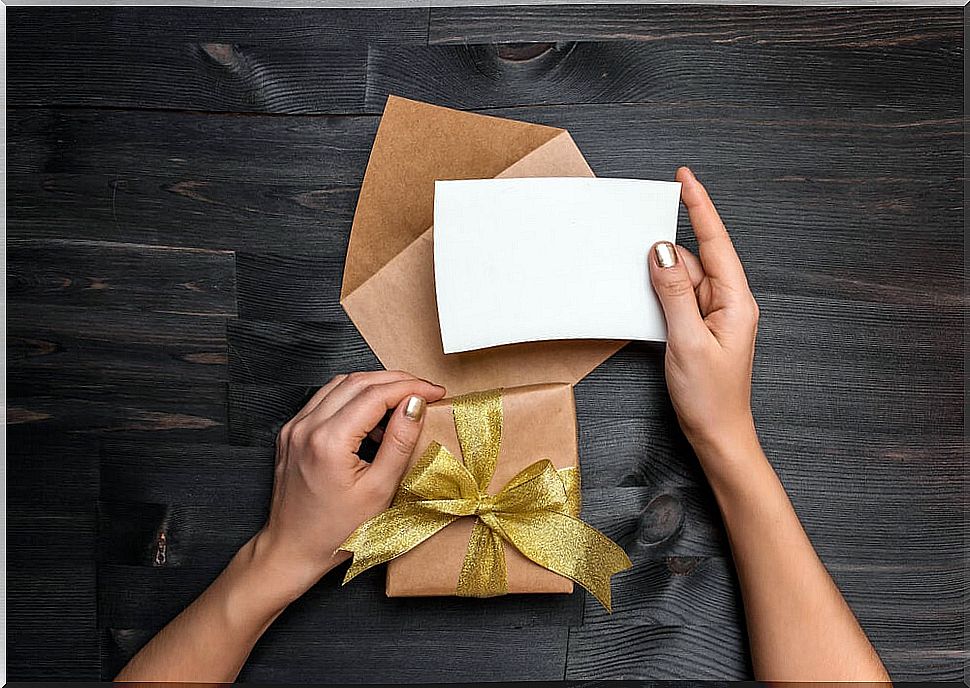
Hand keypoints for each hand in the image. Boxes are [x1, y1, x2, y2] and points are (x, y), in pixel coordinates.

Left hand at [252, 370, 445, 600]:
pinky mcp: (291, 432)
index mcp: (328, 441)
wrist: (291, 550)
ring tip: (401, 405)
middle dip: (396, 381)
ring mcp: (294, 427)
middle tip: (424, 392)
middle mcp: (306, 427)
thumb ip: (399, 442)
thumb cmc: (335, 532)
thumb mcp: (379, 490)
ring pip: (340, 385)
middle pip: (358, 381)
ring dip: (374, 386)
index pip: (376, 394)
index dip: (411, 387)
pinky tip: (371, 419)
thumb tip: (415, 405)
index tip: (435, 392)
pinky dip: (352, 399)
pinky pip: (325, 400)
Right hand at [649, 167, 759, 461]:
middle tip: (640, 234)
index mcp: (735, 301)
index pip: (717, 242)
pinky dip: (663, 293)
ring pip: (685, 278)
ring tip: (640, 277)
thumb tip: (662, 252)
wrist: (718, 435)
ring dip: (663, 274)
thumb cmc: (710, 397)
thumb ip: (674, 293)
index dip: (700, 207)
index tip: (685, 178)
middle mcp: (729, 303)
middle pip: (698, 258)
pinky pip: (680, 298)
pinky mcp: (701, 329)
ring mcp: (715, 316)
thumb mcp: (687, 341)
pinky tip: (648, 297)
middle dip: (670, 247)